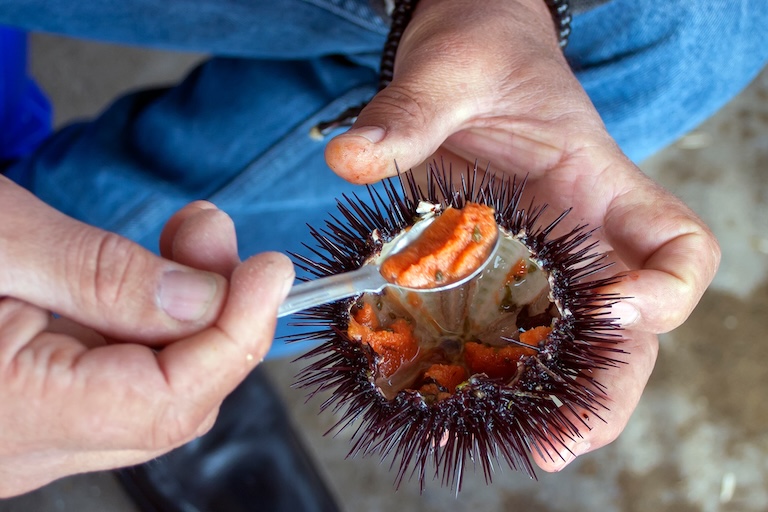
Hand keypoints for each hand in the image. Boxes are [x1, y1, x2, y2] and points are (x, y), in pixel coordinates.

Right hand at [0, 177, 293, 496]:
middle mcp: (19, 450)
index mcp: (8, 415)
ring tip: (191, 237)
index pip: (169, 401)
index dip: (234, 335)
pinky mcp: (27, 411)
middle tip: (222, 238)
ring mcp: (23, 438)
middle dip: (218, 319)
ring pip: (151, 392)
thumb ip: (105, 277)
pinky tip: (148, 274)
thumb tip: (206, 301)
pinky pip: (116, 380)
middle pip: (172, 403)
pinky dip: (148, 325)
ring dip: (188, 316)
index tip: (270, 270)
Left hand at [325, 0, 719, 468]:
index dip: (667, 287)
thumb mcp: (449, 70)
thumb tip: (350, 160)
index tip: (619, 306)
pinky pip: (515, 332)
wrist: (469, 51)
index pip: (678, 245)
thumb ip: (406, 114)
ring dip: (558, 401)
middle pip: (632, 327)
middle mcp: (584, 234)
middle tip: (560, 439)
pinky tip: (466, 398)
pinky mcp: (499, 271)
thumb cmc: (480, 54)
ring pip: (575, 345)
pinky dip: (503, 373)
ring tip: (530, 446)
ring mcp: (543, 259)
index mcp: (597, 184)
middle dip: (607, 387)